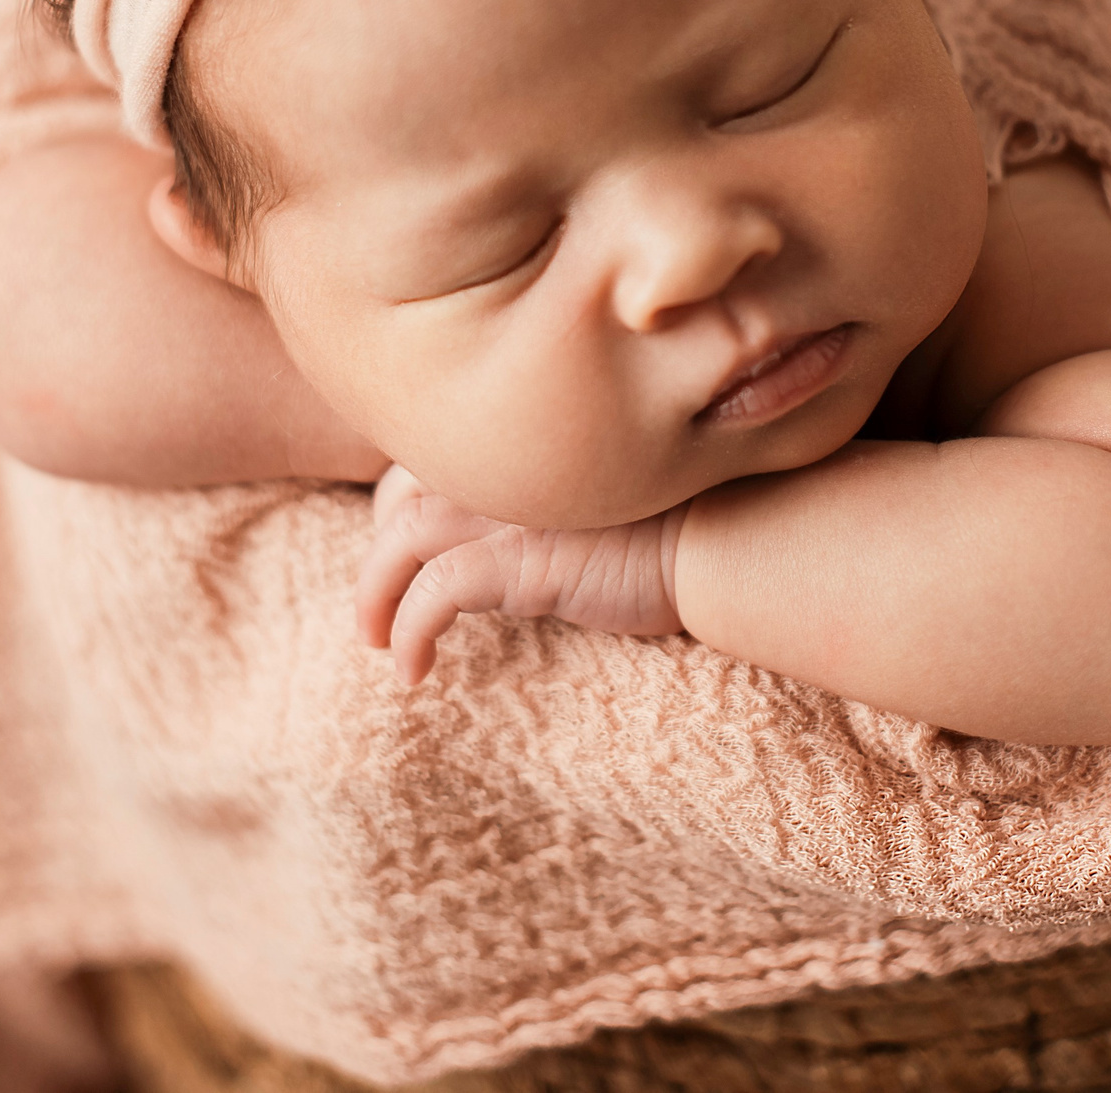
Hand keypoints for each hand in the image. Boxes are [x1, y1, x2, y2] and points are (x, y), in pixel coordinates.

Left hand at [354, 465, 685, 684]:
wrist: (736, 529)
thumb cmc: (698, 513)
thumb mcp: (618, 490)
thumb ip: (567, 497)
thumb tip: (546, 531)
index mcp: (525, 441)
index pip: (433, 456)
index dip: (407, 500)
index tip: (405, 550)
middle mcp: (507, 464)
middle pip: (400, 489)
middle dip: (380, 545)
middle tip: (379, 601)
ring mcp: (509, 511)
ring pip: (399, 538)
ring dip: (374, 594)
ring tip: (378, 642)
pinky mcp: (520, 562)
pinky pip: (432, 595)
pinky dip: (409, 630)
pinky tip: (414, 670)